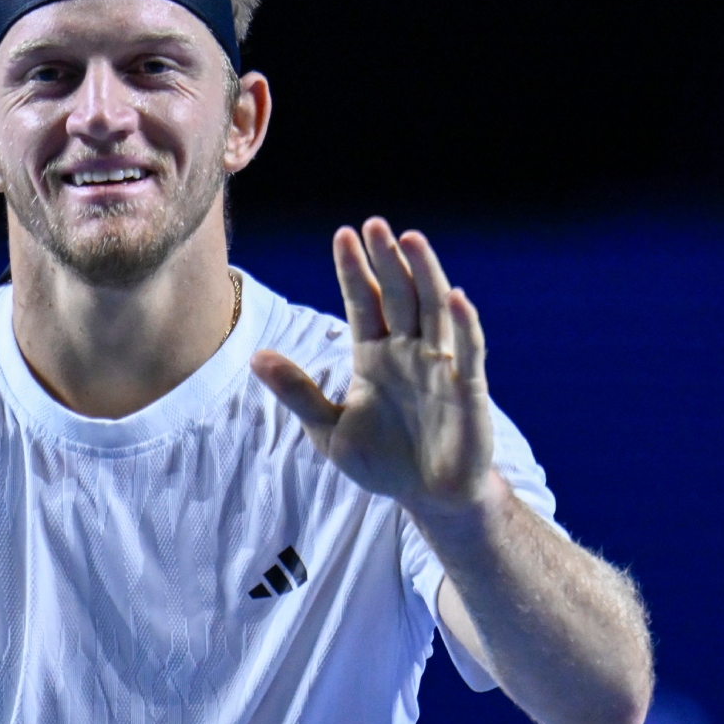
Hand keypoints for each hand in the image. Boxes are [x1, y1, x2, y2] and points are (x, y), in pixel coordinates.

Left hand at [250, 219, 496, 516]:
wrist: (427, 498)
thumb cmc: (381, 461)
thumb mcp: (327, 429)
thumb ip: (297, 392)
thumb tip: (255, 357)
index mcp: (373, 355)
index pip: (363, 303)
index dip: (354, 271)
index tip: (342, 235)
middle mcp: (408, 351)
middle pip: (398, 296)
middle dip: (386, 261)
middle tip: (374, 224)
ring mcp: (440, 367)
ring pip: (433, 311)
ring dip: (424, 275)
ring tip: (411, 240)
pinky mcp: (467, 390)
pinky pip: (468, 352)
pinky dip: (463, 325)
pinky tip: (455, 298)